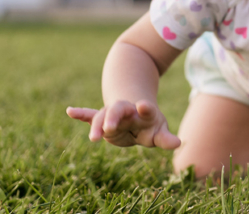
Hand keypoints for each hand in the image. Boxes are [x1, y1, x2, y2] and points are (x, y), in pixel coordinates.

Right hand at [66, 100, 181, 149]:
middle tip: (109, 128)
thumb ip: (166, 138)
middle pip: (119, 109)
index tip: (142, 105)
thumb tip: (178, 143)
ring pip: (103, 115)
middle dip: (114, 117)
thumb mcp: (159, 132)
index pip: (146, 109)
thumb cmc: (150, 126)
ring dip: (97, 124)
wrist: (136, 113)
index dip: (145, 107)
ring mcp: (114, 114)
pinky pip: (90, 115)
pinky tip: (70, 111)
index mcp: (144, 113)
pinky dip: (81, 114)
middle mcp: (128, 111)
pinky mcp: (102, 120)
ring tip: (93, 138)